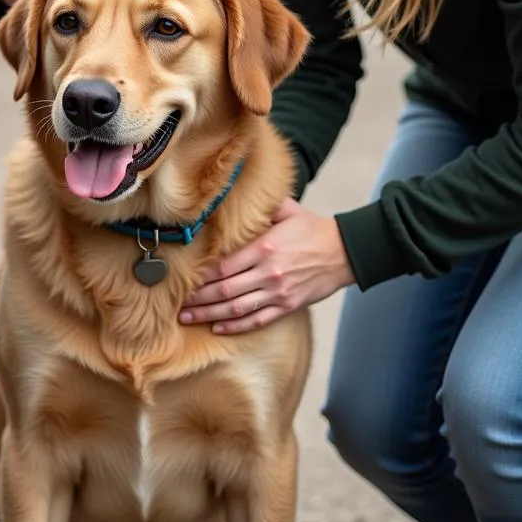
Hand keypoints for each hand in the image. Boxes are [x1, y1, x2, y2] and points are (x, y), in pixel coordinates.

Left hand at [179, 198, 355, 333]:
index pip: (224, 267)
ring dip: (210, 315)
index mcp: (264, 248)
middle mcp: (268, 273)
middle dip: (198, 300)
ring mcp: (278, 292)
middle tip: (178, 306)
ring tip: (188, 319)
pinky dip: (236, 327)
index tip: (184, 282)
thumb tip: (235, 193)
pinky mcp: (288, 306)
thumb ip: (261, 206)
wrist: (344, 252)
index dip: (201, 278)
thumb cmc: (312, 228)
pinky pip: (258, 320)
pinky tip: (219, 328)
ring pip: (237, 309)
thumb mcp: (286, 209)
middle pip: (224, 291)